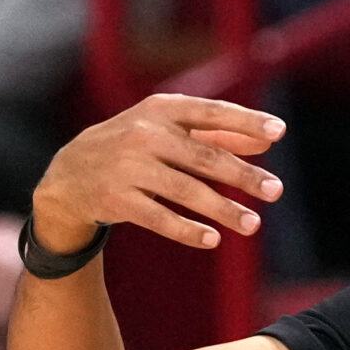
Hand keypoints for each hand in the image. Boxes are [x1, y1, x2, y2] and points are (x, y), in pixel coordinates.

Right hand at [31, 93, 285, 253]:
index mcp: (160, 109)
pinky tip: (213, 240)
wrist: (69, 174)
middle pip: (204, 157)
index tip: (279, 132)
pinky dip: (187, 230)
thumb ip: (216, 135)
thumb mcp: (169, 132)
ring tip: (253, 224)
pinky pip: (159, 217)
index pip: (211, 112)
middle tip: (276, 190)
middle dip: (243, 175)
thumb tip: (265, 143)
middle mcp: (143, 134)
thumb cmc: (134, 149)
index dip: (246, 121)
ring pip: (185, 191)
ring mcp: (127, 167)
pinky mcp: (116, 199)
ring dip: (223, 209)